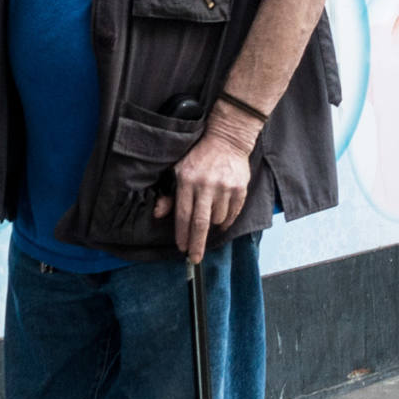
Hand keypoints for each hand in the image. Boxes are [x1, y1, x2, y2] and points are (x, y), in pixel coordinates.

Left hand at [155, 107, 260, 262]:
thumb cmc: (198, 156)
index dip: (182, 234)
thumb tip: (158, 214)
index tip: (181, 248)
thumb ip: (169, 194)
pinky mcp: (240, 188)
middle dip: (197, 244)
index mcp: (187, 180)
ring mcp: (224, 187)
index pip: (183, 214)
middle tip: (195, 259)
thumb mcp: (178, 170)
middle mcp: (206, 185)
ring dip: (213, 225)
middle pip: (200, 223)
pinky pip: (232, 214)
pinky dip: (226, 221)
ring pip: (217, 219)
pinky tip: (221, 220)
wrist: (227, 139)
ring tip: (209, 217)